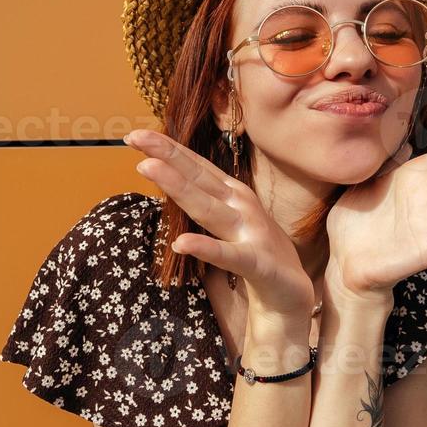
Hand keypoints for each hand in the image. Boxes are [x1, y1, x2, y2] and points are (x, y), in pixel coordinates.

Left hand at [123, 128, 316, 324]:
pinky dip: (206, 248)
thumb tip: (168, 182)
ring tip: (147, 168)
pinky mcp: (256, 262)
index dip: (168, 150)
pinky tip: (181, 244)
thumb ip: (204, 199)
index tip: (135, 135)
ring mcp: (250, 232)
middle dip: (167, 156)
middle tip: (135, 136)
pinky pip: (228, 256)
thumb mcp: (228, 220)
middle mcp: (240, 205)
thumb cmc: (255, 250)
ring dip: (178, 187)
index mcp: (231, 194)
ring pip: (208, 208)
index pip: (195, 167)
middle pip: (198, 177)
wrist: (291, 291)